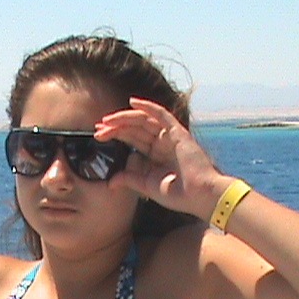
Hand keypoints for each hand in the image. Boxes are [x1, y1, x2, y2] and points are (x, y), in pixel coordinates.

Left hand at [94, 97, 229, 220]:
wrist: (200, 196)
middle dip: (115, 127)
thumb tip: (109, 182)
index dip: (115, 135)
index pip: (132, 140)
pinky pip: (162, 115)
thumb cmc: (178, 195)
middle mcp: (161, 144)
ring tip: (107, 120)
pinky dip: (148, 107)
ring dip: (124, 118)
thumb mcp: (146, 186)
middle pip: (134, 129)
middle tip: (98, 128)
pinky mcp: (178, 133)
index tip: (99, 135)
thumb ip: (129, 180)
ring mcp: (169, 137)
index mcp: (155, 156)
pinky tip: (132, 102)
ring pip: (143, 121)